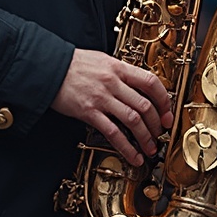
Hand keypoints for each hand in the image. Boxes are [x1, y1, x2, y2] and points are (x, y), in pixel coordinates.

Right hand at [51, 48, 173, 166]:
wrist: (48, 67)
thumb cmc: (73, 64)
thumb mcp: (101, 60)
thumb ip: (119, 72)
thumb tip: (136, 86)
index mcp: (118, 68)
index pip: (151, 83)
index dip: (164, 100)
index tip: (167, 113)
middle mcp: (113, 82)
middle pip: (145, 105)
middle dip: (157, 124)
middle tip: (160, 134)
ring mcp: (101, 98)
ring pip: (133, 120)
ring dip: (146, 138)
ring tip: (150, 148)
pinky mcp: (89, 112)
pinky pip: (113, 133)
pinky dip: (127, 147)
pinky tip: (132, 156)